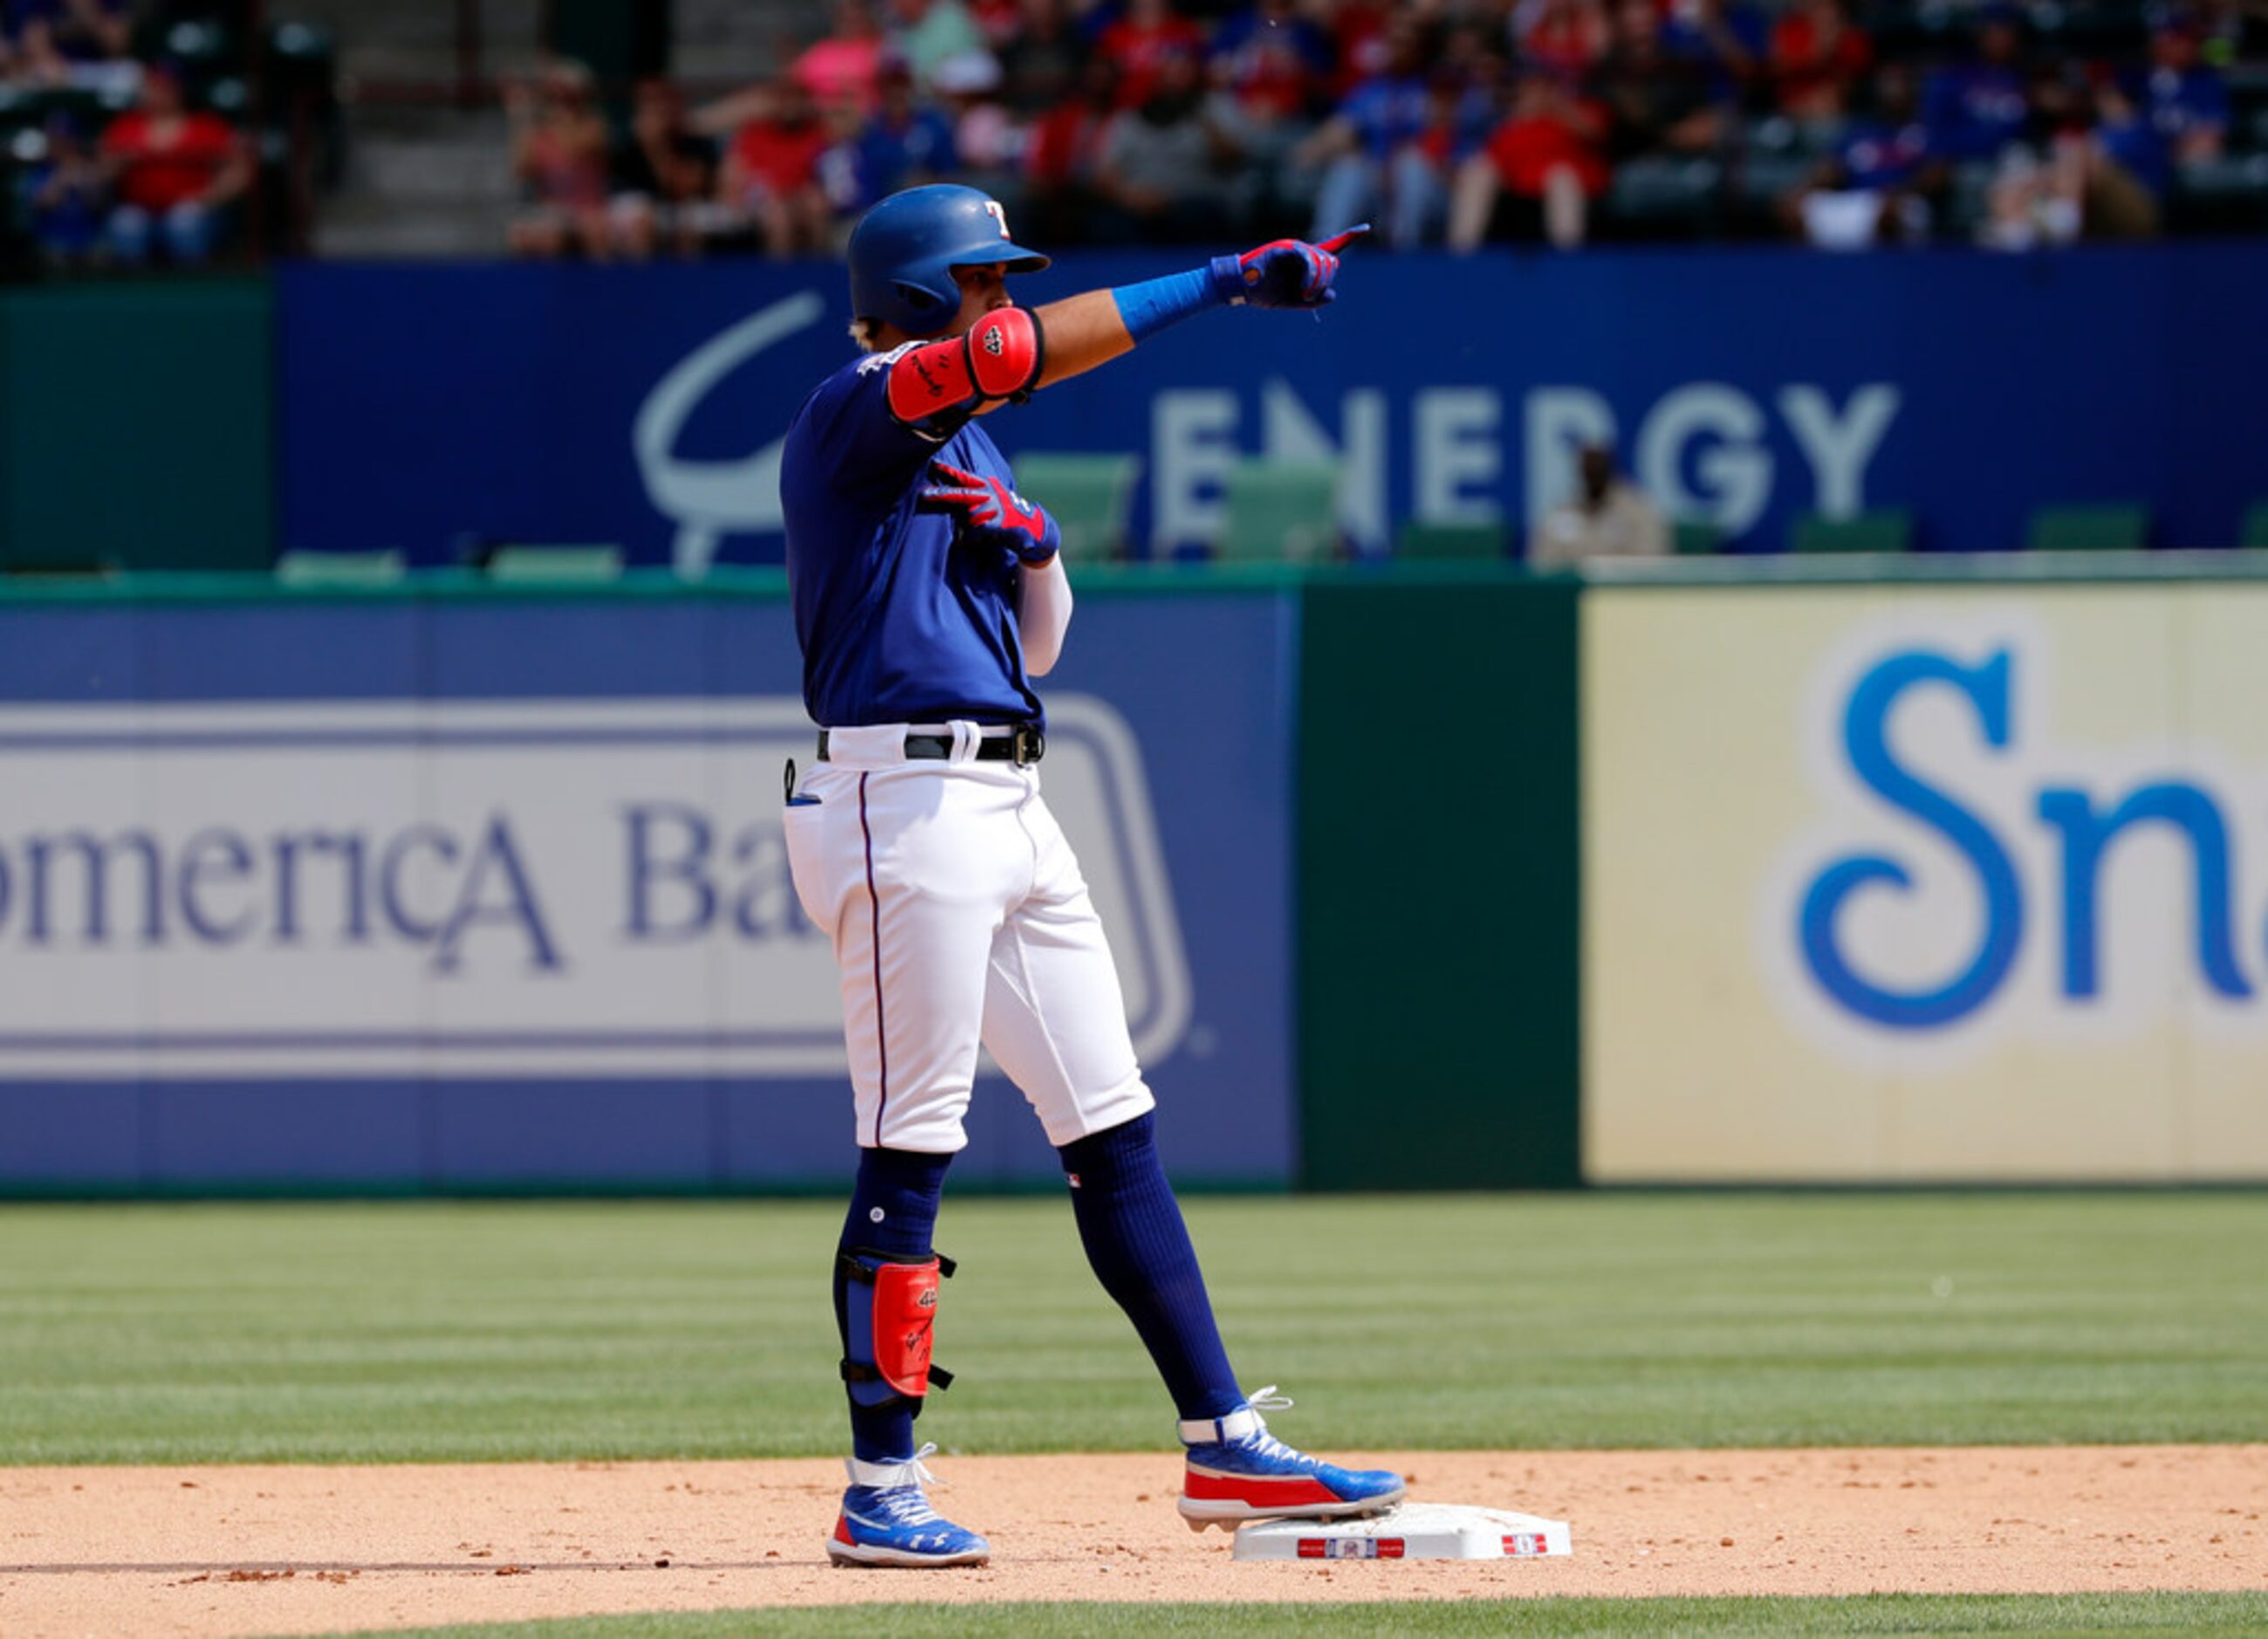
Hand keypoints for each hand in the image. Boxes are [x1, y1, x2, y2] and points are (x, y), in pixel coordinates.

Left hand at [917, 460, 1060, 566]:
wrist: (1032, 527)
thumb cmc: (1007, 514)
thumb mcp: (993, 497)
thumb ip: (974, 494)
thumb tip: (950, 494)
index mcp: (986, 484)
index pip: (962, 476)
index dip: (946, 471)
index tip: (931, 465)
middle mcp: (988, 493)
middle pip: (959, 494)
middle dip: (939, 494)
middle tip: (921, 495)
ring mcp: (992, 508)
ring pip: (967, 520)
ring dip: (970, 529)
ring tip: (984, 532)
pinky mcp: (995, 524)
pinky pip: (975, 533)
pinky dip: (974, 539)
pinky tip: (984, 539)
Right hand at [1209, 224, 1368, 309]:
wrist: (1240, 288)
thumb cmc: (1263, 293)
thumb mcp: (1292, 300)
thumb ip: (1313, 300)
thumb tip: (1332, 295)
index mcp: (1304, 262)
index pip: (1331, 246)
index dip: (1349, 236)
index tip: (1366, 228)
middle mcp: (1302, 252)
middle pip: (1330, 259)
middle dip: (1326, 279)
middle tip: (1310, 296)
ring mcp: (1294, 248)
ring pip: (1322, 259)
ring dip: (1318, 281)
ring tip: (1306, 295)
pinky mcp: (1285, 248)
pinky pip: (1308, 258)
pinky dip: (1310, 275)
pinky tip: (1304, 288)